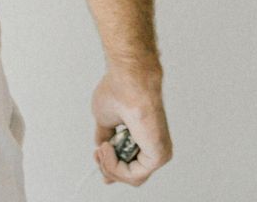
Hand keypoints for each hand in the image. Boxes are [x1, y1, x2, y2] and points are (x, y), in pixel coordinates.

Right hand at [91, 64, 171, 185]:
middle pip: (131, 175)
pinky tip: (108, 148)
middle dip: (109, 169)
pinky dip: (115, 166)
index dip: (113, 169)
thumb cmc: (118, 91)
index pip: (132, 165)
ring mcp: (158, 152)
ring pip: (131, 177)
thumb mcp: (105, 119)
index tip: (97, 159)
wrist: (128, 80)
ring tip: (102, 148)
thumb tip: (102, 147)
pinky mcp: (159, 156)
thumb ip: (106, 136)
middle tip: (98, 154)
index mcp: (144, 137)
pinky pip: (134, 175)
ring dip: (109, 166)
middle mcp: (154, 145)